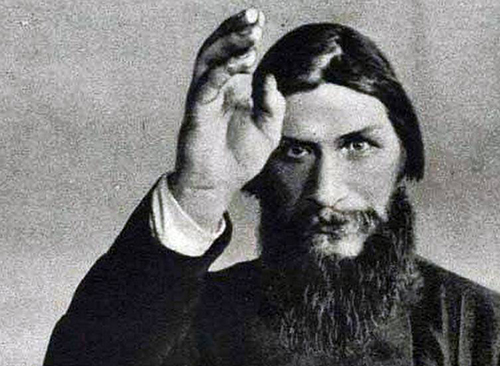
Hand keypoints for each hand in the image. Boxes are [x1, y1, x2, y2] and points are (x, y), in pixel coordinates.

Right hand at [169, 9, 284, 229]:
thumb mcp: (269, 130)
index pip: (233, 55)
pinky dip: (223, 70)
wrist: (220, 184)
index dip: (243, 36)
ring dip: (228, 44)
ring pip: (208, 60)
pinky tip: (242, 62)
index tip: (259, 21)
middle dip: (234, 30)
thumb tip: (271, 76)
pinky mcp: (197, 112)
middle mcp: (214, 89)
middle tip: (253, 16)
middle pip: (218, 49)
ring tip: (250, 35)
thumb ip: (273, 104)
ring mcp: (203, 99)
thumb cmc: (241, 158)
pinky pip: (206, 84)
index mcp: (230, 90)